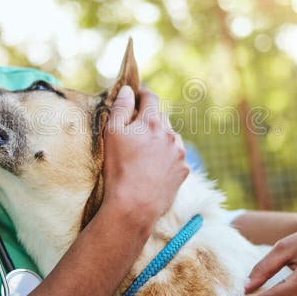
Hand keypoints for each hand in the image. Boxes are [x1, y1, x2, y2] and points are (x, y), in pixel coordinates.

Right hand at [101, 85, 188, 229]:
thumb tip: (127, 90)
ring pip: (170, 137)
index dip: (143, 94)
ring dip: (160, 139)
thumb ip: (120, 108)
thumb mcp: (112, 134)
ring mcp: (179, 153)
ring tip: (145, 153)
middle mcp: (170, 134)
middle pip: (160, 118)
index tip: (137, 95)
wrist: (135, 205)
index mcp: (152, 122)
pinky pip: (176, 156)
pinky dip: (167, 157)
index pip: (150, 98)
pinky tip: (154, 167)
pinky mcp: (184, 170)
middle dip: (149, 120)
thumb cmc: (119, 169)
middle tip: (135, 130)